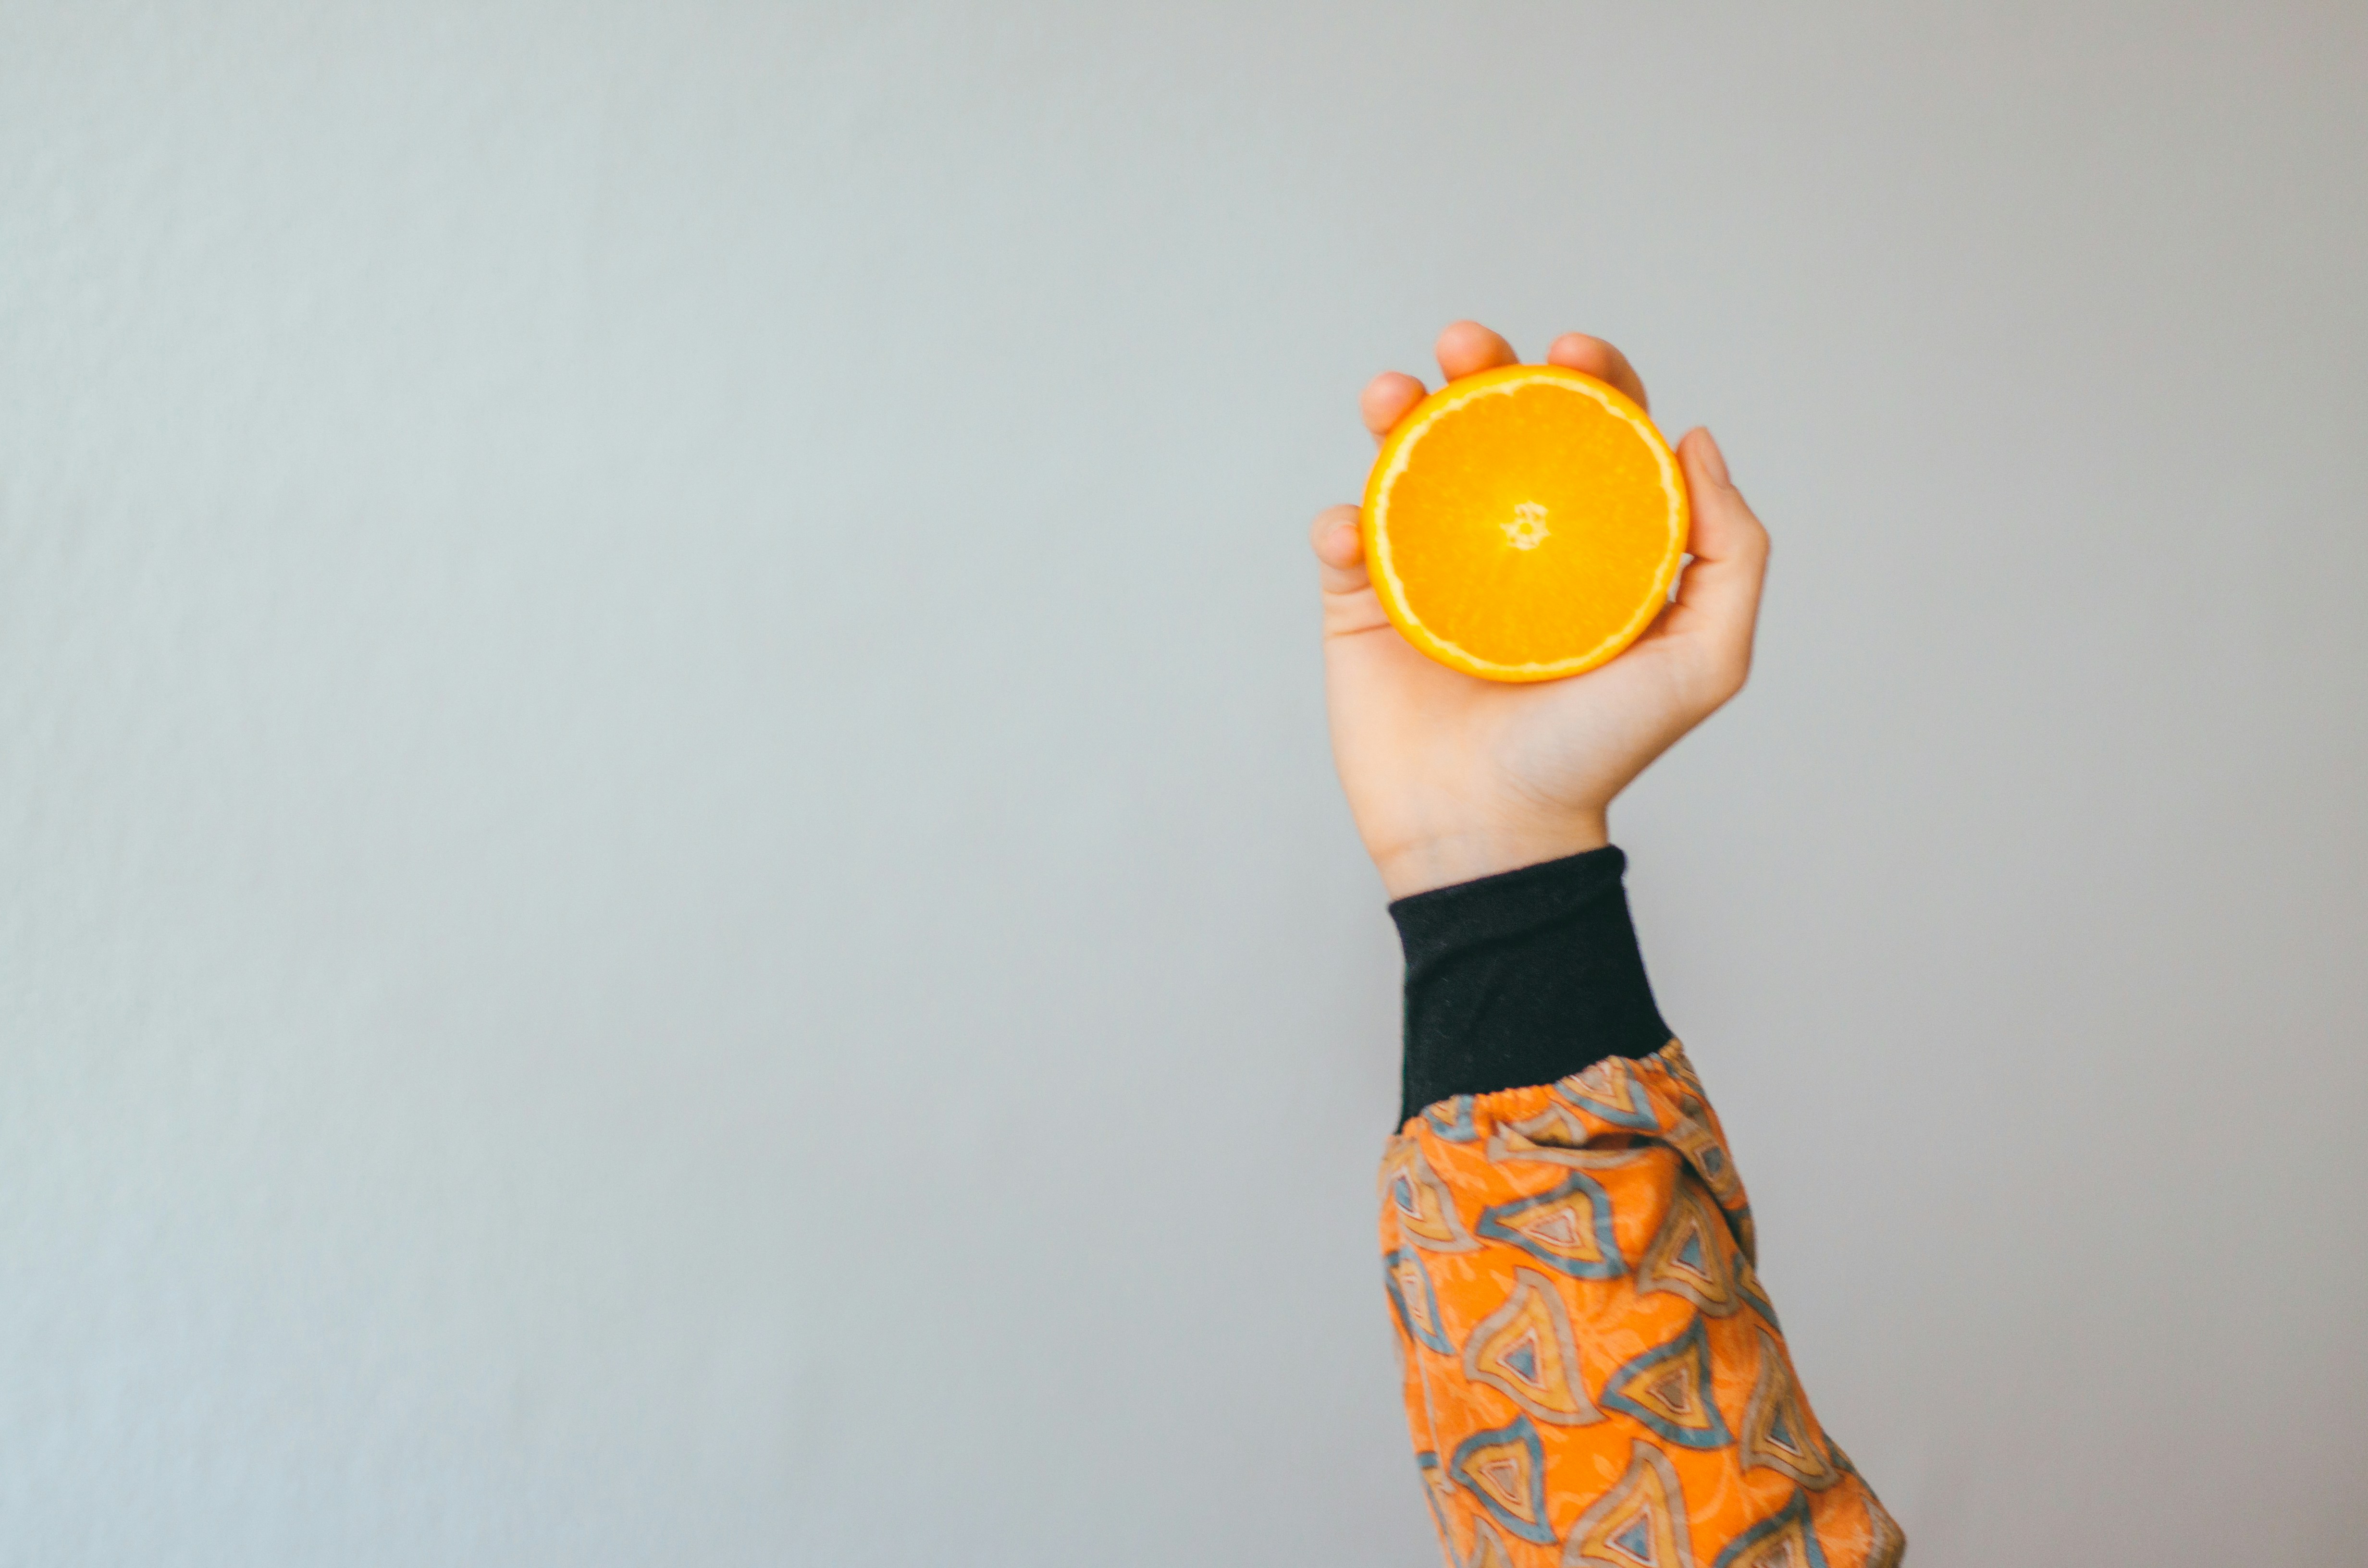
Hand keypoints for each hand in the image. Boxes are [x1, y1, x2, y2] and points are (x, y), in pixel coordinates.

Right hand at [1313, 321, 1771, 899]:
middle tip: (1467, 344)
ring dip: (1395, 411)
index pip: (1594, 438)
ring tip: (1389, 393)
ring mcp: (1434, 572)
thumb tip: (1696, 440)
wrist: (1491, 832)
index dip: (1588, 380)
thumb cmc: (1597, 754)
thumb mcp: (1704, 661)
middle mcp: (1513, 546)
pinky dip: (1343, 521)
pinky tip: (1355, 527)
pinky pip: (1346, 541)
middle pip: (1497, 430)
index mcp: (1591, 546)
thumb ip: (1730, 554)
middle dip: (1482, 367)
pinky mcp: (1366, 607)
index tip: (1570, 352)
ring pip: (1411, 464)